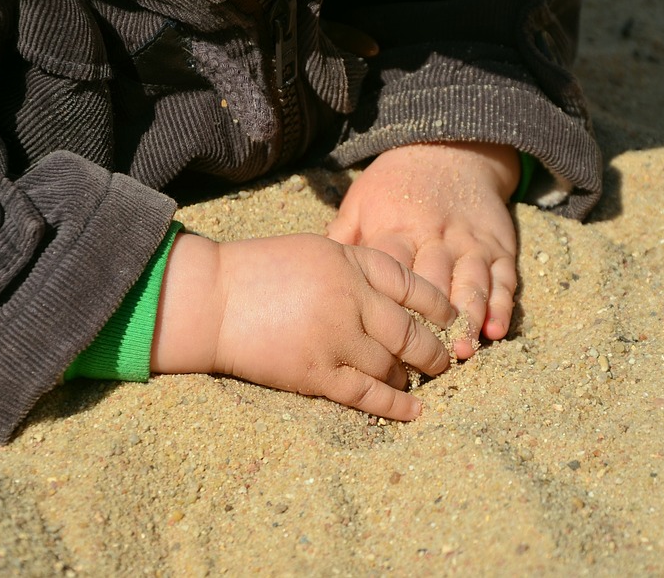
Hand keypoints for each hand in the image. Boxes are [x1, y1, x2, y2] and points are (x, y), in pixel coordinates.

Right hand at [150, 232, 456, 419]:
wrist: (210, 300)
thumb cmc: (258, 271)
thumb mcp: (316, 251)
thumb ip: (356, 268)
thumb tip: (395, 293)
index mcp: (351, 263)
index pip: (412, 285)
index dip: (439, 306)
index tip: (452, 319)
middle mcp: (351, 299)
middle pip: (410, 331)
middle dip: (434, 351)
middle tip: (446, 362)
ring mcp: (336, 338)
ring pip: (392, 365)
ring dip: (409, 377)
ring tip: (418, 382)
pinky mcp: (316, 374)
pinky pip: (367, 395)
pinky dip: (395, 405)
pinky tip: (413, 411)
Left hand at [327, 142, 519, 358]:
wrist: (450, 150)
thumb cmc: (395, 185)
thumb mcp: (362, 200)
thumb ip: (343, 237)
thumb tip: (313, 272)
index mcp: (396, 227)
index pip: (391, 270)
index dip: (386, 304)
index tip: (378, 338)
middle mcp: (435, 236)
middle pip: (433, 282)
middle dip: (431, 321)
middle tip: (427, 357)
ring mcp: (470, 242)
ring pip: (471, 283)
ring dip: (469, 318)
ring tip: (463, 349)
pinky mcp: (498, 246)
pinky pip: (503, 278)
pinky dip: (502, 305)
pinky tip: (497, 330)